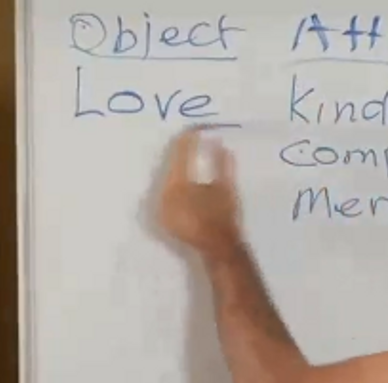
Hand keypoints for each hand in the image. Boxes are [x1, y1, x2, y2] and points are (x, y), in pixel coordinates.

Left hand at [154, 126, 241, 260]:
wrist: (219, 248)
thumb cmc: (225, 218)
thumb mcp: (226, 189)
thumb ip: (221, 165)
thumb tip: (218, 143)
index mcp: (178, 184)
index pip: (181, 155)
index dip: (188, 141)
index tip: (195, 130)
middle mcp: (165, 194)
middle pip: (171, 166)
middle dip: (182, 154)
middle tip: (191, 142)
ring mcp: (161, 207)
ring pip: (167, 180)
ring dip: (178, 171)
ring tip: (188, 161)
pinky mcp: (162, 217)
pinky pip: (166, 195)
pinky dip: (176, 187)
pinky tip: (184, 186)